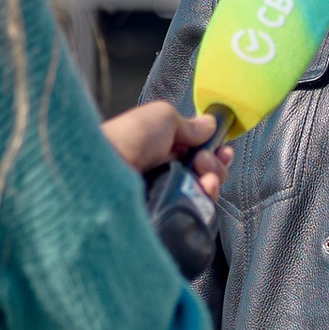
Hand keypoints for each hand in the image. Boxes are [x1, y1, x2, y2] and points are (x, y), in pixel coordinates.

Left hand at [102, 101, 231, 200]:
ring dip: (213, 180)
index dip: (214, 149)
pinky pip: (196, 209)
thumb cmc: (128, 138)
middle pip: (205, 172)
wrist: (105, 173)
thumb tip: (210, 125)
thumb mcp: (162, 117)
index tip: (223, 149)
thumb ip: (189, 123)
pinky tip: (203, 190)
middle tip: (202, 161)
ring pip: (204, 191)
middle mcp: (164, 169)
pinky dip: (205, 197)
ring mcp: (166, 193)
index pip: (197, 150)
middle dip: (214, 164)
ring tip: (204, 177)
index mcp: (162, 145)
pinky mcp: (167, 212)